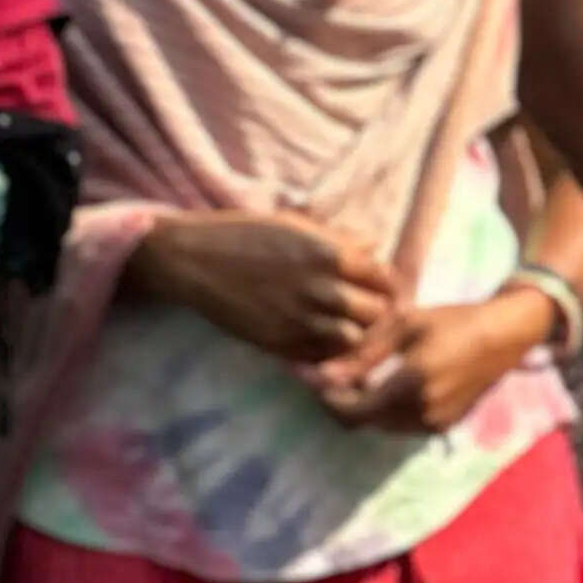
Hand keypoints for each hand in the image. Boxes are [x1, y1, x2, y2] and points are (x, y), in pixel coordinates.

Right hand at [131, 212, 401, 364]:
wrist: (196, 261)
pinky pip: (321, 357)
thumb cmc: (246, 234)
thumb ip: (340, 240)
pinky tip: (318, 338)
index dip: (385, 284)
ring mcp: (301, 321)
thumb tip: (374, 248)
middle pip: (376, 313)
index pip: (385, 279)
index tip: (377, 287)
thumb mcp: (299, 225)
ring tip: (343, 326)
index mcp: (331, 256)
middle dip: (375, 311)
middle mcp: (322, 290)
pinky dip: (327, 351)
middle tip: (364, 309)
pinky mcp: (279, 344)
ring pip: (354, 340)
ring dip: (353, 335)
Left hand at [309, 289, 557, 432]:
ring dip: (364, 407)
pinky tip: (386, 384)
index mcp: (409, 385)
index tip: (315, 376)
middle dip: (342, 401)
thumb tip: (322, 374)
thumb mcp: (406, 325)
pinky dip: (386, 409)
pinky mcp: (443, 426)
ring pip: (380, 425)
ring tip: (357, 378)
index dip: (328, 398)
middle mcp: (420, 413)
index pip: (352, 410)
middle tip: (331, 375)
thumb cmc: (454, 320)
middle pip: (362, 422)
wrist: (504, 335)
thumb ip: (363, 353)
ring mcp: (433, 424)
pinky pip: (401, 425)